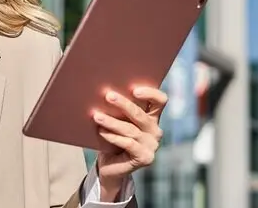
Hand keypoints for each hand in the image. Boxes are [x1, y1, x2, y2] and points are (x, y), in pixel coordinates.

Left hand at [92, 86, 167, 201]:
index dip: (150, 93)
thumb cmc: (112, 138)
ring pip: (131, 130)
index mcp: (152, 117)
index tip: (133, 90)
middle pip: (141, 114)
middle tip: (108, 96)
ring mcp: (152, 145)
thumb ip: (119, 110)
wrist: (110, 167)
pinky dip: (113, 137)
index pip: (160, 101)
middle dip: (123, 104)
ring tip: (97, 116)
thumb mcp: (117, 121)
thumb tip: (105, 92)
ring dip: (112, 122)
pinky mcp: (146, 158)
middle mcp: (156, 130)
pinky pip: (128, 143)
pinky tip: (102, 131)